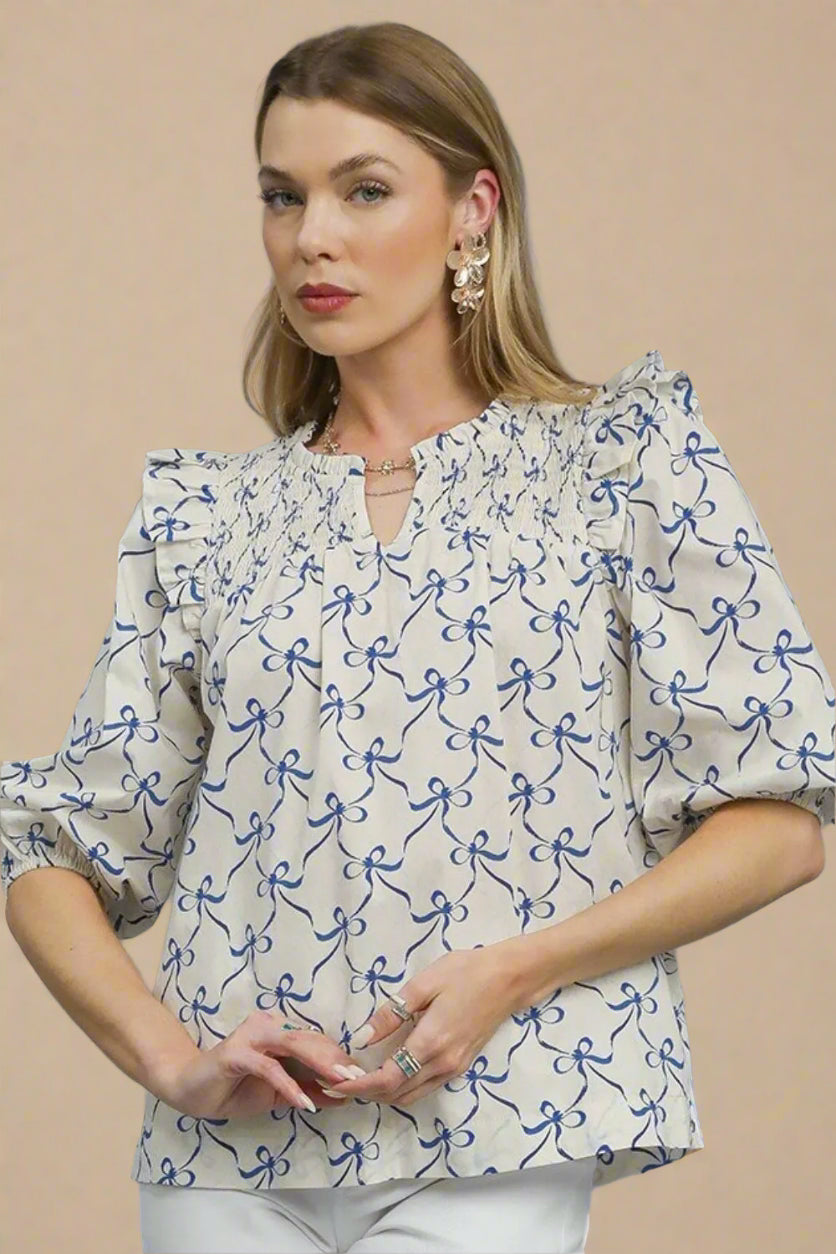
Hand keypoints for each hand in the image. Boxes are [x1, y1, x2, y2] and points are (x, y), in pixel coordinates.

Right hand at [153, 1011, 368, 1119]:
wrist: (189, 1090)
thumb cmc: (234, 1088)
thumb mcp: (278, 1093)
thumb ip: (308, 1090)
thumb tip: (344, 1096)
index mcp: (278, 1031)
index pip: (316, 1040)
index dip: (338, 1058)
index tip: (361, 1076)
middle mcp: (267, 1026)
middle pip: (310, 1039)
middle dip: (336, 1059)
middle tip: (358, 1078)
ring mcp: (250, 1037)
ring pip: (293, 1045)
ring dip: (320, 1065)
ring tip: (341, 1083)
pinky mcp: (235, 1053)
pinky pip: (269, 1068)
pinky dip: (289, 1085)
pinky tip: (305, 1102)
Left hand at [323, 943, 525, 1107]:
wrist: (510, 978)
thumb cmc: (466, 972)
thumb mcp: (424, 984)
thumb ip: (391, 1014)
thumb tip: (362, 1039)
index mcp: (430, 1043)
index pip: (387, 1078)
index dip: (358, 1085)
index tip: (334, 1083)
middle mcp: (442, 1064)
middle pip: (396, 1093)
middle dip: (364, 1092)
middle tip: (336, 1083)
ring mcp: (454, 1068)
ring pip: (411, 1095)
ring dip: (382, 1094)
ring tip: (357, 1080)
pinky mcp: (461, 1065)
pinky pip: (425, 1088)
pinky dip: (401, 1089)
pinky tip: (388, 1074)